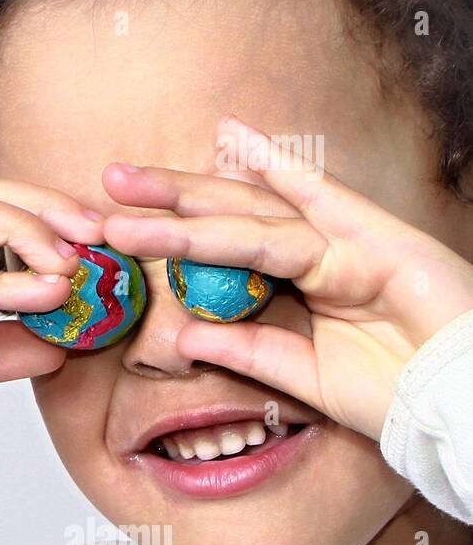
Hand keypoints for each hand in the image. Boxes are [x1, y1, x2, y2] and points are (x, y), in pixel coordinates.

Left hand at [102, 114, 472, 440]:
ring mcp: (347, 242)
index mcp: (299, 288)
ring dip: (189, 198)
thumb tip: (183, 338)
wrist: (463, 408)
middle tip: (107, 185)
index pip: (224, 253)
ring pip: (252, 214)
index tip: (118, 223)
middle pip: (229, 218)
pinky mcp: (377, 240)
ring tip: (131, 187)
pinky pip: (319, 199)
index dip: (173, 234)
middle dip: (166, 202)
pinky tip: (234, 136)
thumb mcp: (303, 377)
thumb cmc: (396, 395)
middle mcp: (318, 256)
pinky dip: (278, 166)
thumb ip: (248, 351)